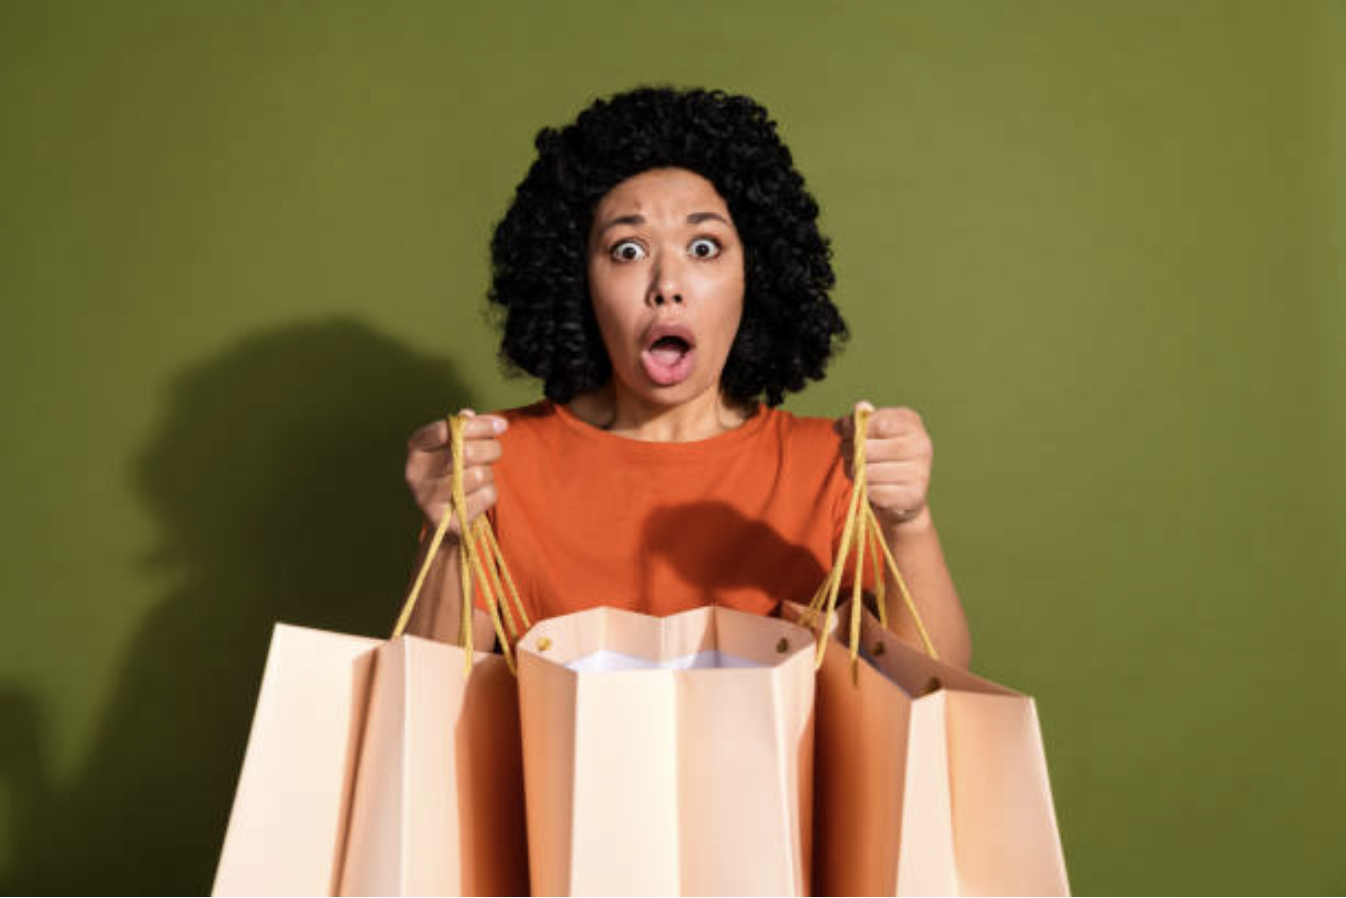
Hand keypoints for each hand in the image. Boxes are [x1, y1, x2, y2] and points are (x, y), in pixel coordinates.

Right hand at [405, 409, 506, 540]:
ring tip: (482, 474)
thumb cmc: (451, 471)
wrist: (444, 517)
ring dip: (489, 472)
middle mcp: (416, 473)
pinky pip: (485, 497)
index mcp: (416, 448)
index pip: (446, 430)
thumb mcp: (452, 446)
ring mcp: (428, 499)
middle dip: (491, 448)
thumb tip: (479, 418)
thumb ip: (464, 428)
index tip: (501, 425)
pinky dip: (489, 493)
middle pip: (466, 452)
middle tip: (495, 449)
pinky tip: (477, 494)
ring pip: (479, 475)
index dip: (478, 425)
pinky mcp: (447, 520)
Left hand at [835, 400, 933, 532]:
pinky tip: (869, 487)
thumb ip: (857, 424)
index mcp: (911, 423)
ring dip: (854, 473)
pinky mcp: (914, 495)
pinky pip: (875, 492)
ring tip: (855, 470)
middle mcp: (921, 445)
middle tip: (846, 454)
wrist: (903, 493)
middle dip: (849, 452)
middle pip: (869, 448)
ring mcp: (920, 470)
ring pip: (869, 472)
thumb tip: (841, 424)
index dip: (854, 429)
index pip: (877, 423)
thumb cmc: (883, 456)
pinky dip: (866, 491)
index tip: (845, 434)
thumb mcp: (871, 432)